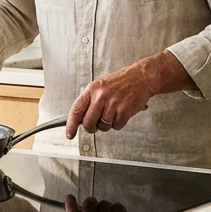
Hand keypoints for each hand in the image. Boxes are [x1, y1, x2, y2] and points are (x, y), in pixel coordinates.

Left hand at [64, 51, 191, 138]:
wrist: (141, 77)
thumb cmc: (121, 82)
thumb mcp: (100, 86)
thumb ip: (90, 101)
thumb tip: (80, 119)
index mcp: (91, 90)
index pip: (76, 110)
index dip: (70, 125)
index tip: (69, 134)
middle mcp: (100, 97)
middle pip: (88, 123)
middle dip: (91, 128)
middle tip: (96, 125)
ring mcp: (112, 104)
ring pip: (103, 126)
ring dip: (107, 124)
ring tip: (113, 112)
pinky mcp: (124, 111)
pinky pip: (116, 126)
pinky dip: (119, 123)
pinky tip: (122, 112)